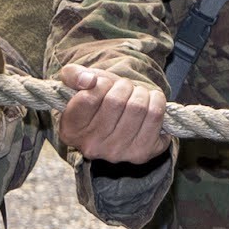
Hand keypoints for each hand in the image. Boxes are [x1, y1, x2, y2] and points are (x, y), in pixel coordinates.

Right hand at [50, 58, 165, 168]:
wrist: (119, 122)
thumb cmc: (97, 99)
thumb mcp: (78, 83)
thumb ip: (72, 75)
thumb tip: (88, 80)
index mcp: (70, 130)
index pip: (88, 98)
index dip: (101, 83)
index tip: (104, 84)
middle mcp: (91, 147)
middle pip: (116, 101)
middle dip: (123, 85)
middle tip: (124, 87)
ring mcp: (117, 153)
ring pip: (138, 107)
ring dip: (141, 92)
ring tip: (136, 94)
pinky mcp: (141, 154)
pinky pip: (156, 116)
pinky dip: (157, 101)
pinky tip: (150, 102)